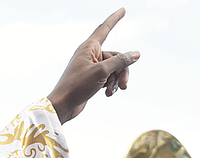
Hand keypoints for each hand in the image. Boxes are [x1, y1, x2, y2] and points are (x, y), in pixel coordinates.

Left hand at [47, 8, 139, 123]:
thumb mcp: (101, 72)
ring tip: (111, 91)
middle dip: (122, 70)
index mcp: (88, 48)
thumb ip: (120, 61)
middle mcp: (90, 55)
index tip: (123, 9)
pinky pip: (108, 78)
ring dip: (116, 80)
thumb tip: (136, 54)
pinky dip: (110, 85)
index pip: (104, 29)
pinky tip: (107, 94)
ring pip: (114, 69)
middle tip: (124, 84)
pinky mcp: (92, 79)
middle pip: (116, 57)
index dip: (115, 19)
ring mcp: (91, 68)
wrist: (63, 106)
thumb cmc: (77, 86)